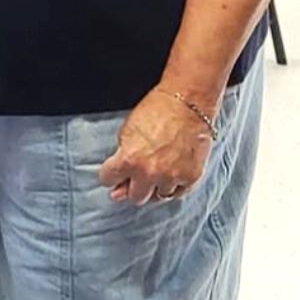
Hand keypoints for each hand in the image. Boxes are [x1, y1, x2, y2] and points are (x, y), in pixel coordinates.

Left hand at [99, 87, 215, 203]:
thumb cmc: (158, 110)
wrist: (189, 102)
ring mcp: (172, 177)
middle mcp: (150, 173)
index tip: (117, 170)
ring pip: (158, 196)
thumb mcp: (127, 130)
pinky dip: (174, 184)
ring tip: (161, 166)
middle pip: (135, 196)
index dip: (111, 173)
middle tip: (140, 173)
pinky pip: (178, 192)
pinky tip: (173, 170)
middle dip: (134, 185)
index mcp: (129, 160)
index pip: (108, 180)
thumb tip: (118, 186)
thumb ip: (120, 158)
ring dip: (157, 185)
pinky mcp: (191, 177)